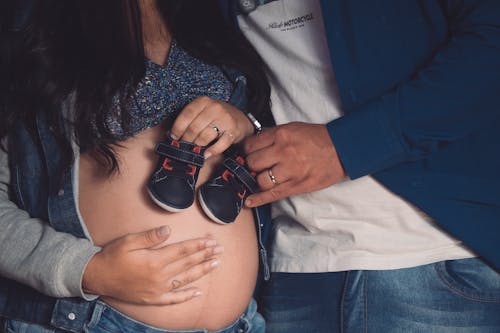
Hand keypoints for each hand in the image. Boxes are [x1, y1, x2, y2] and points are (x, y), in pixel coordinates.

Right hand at [82, 225, 222, 304]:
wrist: (97, 277)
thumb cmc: (112, 256)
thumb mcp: (129, 241)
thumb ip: (150, 236)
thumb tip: (168, 230)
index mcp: (155, 260)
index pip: (183, 251)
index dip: (198, 246)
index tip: (211, 241)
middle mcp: (159, 276)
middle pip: (187, 264)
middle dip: (205, 256)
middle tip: (220, 250)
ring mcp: (157, 289)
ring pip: (185, 279)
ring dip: (202, 271)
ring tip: (216, 264)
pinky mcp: (152, 299)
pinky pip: (173, 299)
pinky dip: (186, 296)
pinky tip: (198, 293)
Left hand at [170, 96, 253, 158]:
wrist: (239, 119)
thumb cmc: (215, 117)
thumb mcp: (202, 112)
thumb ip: (189, 120)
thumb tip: (171, 135)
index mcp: (203, 101)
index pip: (186, 115)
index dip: (177, 128)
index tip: (173, 138)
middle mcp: (214, 107)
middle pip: (194, 128)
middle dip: (186, 140)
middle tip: (184, 147)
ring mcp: (225, 119)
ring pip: (205, 136)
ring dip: (197, 146)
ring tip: (194, 150)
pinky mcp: (233, 131)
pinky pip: (220, 144)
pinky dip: (211, 151)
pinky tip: (206, 155)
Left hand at [243, 122, 345, 206]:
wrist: (341, 149)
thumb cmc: (318, 138)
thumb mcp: (293, 128)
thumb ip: (273, 136)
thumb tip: (254, 145)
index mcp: (281, 135)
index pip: (251, 145)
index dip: (246, 150)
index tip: (247, 153)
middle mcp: (283, 152)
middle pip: (253, 162)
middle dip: (251, 165)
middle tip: (255, 166)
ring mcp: (290, 171)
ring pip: (260, 180)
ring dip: (257, 180)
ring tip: (261, 177)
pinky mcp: (296, 186)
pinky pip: (272, 194)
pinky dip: (258, 199)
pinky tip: (249, 201)